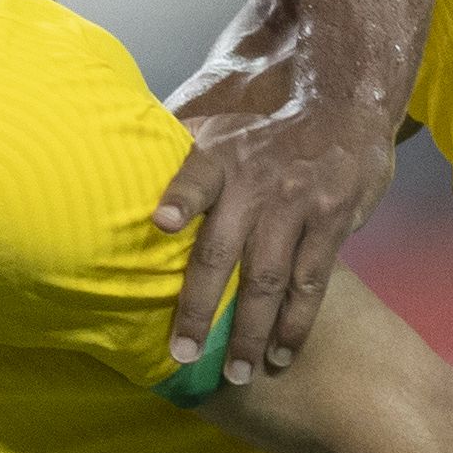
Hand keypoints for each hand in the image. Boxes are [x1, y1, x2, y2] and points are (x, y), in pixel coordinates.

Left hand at [158, 38, 398, 384]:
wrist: (341, 78)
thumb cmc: (261, 94)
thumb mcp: (210, 102)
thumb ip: (169, 141)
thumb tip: (111, 162)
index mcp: (220, 152)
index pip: (194, 175)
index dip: (179, 197)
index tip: (160, 223)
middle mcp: (258, 182)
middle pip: (224, 253)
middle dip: (199, 310)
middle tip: (179, 356)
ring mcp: (299, 204)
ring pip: (270, 280)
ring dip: (251, 332)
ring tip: (234, 374)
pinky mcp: (333, 220)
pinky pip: (313, 282)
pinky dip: (297, 323)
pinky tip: (282, 355)